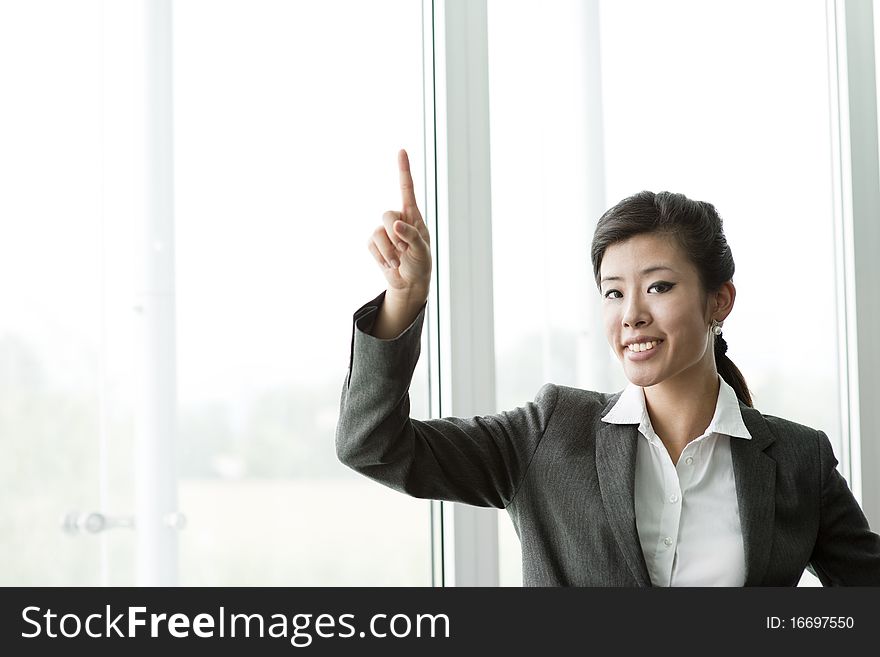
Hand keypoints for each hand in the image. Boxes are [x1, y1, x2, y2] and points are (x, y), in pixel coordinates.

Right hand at [367, 149, 431, 296]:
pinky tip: (390, 264)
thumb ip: (412, 236)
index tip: (402, 151)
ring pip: (378, 233)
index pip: (407, 189)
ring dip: (389, 251)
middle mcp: (397, 219)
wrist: (409, 283)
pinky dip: (381, 257)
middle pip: (387, 215)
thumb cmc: (421, 264)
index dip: (404, 170)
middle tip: (405, 249)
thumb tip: (396, 225)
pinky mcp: (374, 244)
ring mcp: (384, 231)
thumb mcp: (422, 251)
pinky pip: (371, 245)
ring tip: (398, 261)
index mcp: (413, 216)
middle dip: (395, 234)